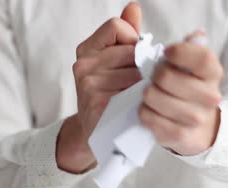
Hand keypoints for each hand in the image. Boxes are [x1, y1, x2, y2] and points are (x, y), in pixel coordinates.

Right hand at [56, 2, 141, 173]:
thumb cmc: (111, 95)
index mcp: (86, 50)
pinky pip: (132, 91)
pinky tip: (135, 106)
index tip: (133, 58)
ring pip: (135, 71)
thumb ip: (126, 35)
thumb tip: (133, 7)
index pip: (117, 26)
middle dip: (142, 64)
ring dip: (144, 84)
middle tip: (140, 82)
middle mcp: (83, 65)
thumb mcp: (116, 62)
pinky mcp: (97, 104)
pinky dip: (140, 99)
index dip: (132, 40)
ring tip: (137, 96)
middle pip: (130, 49)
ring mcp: (88, 85)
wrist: (99, 134)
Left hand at [139, 32, 223, 155]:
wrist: (199, 127)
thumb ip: (191, 48)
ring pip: (153, 97)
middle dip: (154, 75)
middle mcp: (209, 97)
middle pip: (166, 77)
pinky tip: (150, 109)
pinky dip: (144, 111)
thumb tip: (196, 35)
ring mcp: (195, 118)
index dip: (179, 52)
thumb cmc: (189, 88)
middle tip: (154, 78)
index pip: (201, 58)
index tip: (166, 52)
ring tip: (151, 94)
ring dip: (147, 94)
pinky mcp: (178, 136)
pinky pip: (148, 117)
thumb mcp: (193, 66)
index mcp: (213, 74)